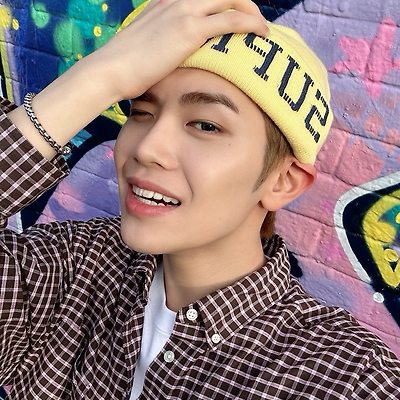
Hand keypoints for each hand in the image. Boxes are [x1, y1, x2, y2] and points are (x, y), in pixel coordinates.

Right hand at [89, 0, 267, 101]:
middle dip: (242, 2)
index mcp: (165, 3)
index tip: (235, 16)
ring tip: (263, 29)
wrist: (109, 71)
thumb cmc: (123, 67)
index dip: (222, 3)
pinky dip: (251, 24)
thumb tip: (167, 57)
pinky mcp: (190, 30)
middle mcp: (176, 1)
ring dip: (252, 11)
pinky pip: (232, 19)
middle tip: (254, 21)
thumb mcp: (143, 48)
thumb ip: (160, 44)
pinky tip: (263, 33)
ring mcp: (183, 12)